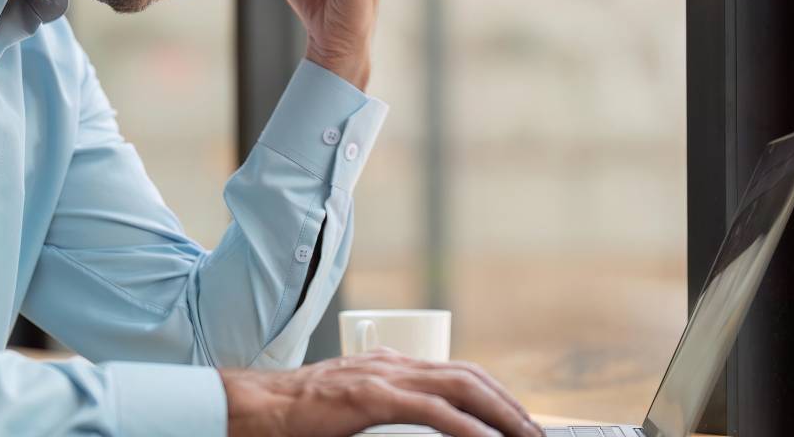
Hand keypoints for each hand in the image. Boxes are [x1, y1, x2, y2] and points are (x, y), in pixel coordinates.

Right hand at [220, 349, 540, 436]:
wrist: (257, 407)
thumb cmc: (299, 415)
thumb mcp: (353, 410)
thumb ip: (386, 412)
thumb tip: (420, 426)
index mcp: (390, 367)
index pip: (456, 373)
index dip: (494, 394)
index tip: (517, 419)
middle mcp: (393, 365)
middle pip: (469, 375)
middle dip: (508, 404)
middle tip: (536, 432)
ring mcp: (383, 377)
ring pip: (460, 386)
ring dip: (499, 412)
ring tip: (524, 435)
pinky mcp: (371, 397)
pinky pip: (431, 411)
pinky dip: (465, 426)